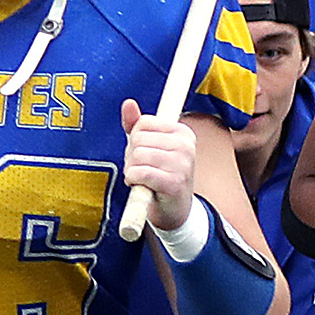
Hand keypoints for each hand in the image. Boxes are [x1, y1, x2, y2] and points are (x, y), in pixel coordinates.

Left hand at [118, 99, 199, 233]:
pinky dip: (133, 180)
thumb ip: (136, 125)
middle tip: (143, 169)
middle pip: (138, 139)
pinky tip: (142, 186)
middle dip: (132, 156)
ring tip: (143, 178)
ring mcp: (182, 164)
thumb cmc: (160, 174)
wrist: (174, 210)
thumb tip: (128, 103)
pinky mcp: (174, 183)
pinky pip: (139, 173)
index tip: (146, 153)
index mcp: (183, 132)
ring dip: (131, 170)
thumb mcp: (149, 147)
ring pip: (136, 156)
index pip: (143, 123)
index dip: (135, 140)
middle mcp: (186, 146)